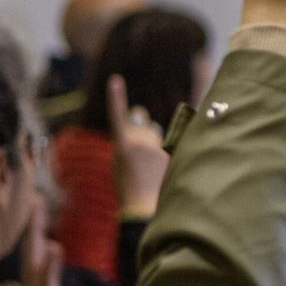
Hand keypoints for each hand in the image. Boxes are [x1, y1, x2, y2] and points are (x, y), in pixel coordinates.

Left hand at [22, 195, 65, 285]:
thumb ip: (50, 269)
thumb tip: (53, 244)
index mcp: (32, 268)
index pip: (33, 237)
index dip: (35, 219)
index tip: (36, 198)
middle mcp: (32, 270)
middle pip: (32, 239)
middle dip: (35, 220)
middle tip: (37, 200)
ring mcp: (36, 277)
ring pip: (36, 249)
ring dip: (38, 232)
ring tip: (41, 218)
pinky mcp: (42, 284)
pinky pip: (43, 259)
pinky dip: (45, 248)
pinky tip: (49, 247)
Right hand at [108, 75, 170, 219]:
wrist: (142, 206)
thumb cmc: (127, 186)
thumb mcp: (119, 162)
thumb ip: (129, 141)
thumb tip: (145, 125)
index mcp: (123, 143)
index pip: (118, 115)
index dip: (116, 97)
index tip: (115, 80)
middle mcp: (141, 140)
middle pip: (142, 119)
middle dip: (140, 122)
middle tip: (139, 136)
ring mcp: (157, 146)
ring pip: (155, 130)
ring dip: (152, 136)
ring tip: (149, 160)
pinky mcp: (169, 152)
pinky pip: (165, 143)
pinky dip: (162, 150)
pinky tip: (159, 167)